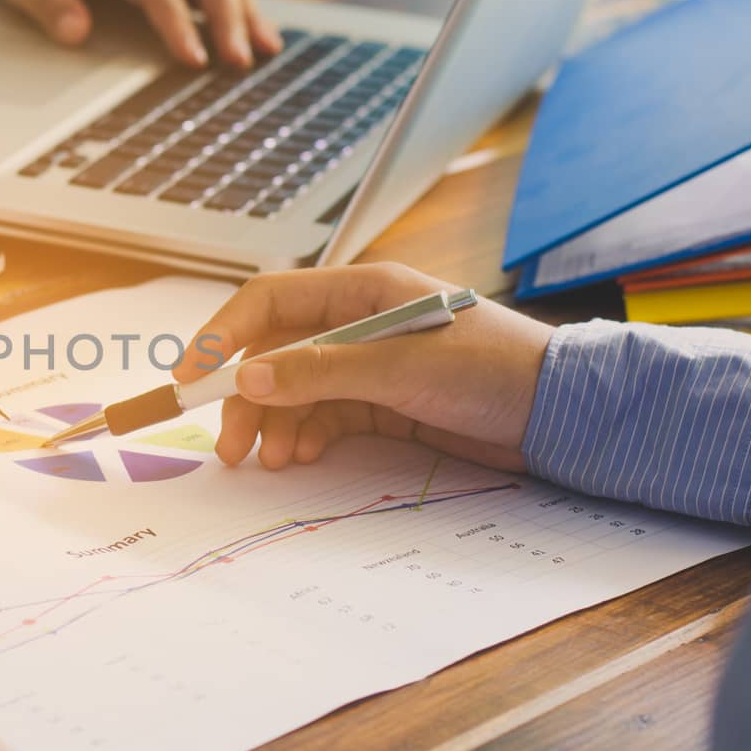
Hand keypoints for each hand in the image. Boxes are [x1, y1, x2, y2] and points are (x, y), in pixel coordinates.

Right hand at [172, 264, 554, 470]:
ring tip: (271, 461)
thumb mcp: (398, 368)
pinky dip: (304, 435)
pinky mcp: (382, 400)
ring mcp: (367, 362)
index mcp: (359, 289)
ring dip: (273, 423)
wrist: (561, 412)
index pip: (266, 302)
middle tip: (229, 446)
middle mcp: (356, 321)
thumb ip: (318, 372)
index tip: (189, 379)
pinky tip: (302, 456)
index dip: (220, 336)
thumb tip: (245, 380)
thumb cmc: (492, 368)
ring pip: (292, 389)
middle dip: (244, 397)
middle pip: (272, 353)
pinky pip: (322, 414)